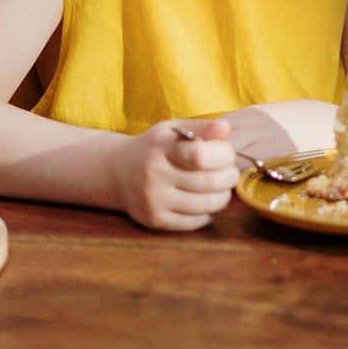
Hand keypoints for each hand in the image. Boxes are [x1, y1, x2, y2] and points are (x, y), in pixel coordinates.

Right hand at [115, 118, 240, 230]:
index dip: (224, 155)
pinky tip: (204, 201)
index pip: (200, 154)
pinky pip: (196, 221)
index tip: (227, 154)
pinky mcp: (155, 220)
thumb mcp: (173, 130)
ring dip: (223, 196)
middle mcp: (154, 173)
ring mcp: (153, 199)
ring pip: (207, 204)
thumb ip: (202, 127)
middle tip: (230, 172)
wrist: (117, 173)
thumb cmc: (156, 148)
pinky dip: (208, 212)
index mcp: (161, 145)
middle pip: (210, 182)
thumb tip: (226, 129)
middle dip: (230, 177)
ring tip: (221, 187)